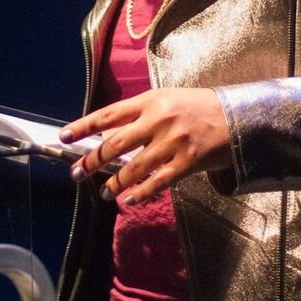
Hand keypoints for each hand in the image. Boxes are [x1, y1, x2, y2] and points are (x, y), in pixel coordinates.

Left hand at [60, 88, 232, 205]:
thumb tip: (109, 131)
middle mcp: (158, 120)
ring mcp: (173, 142)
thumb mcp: (167, 99)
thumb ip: (140, 113)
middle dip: (92, 161)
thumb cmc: (196, 107)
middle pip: (115, 144)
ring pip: (133, 168)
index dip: (84, 127)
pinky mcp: (187, 162)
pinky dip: (140, 194)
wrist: (236, 116)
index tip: (64, 137)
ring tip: (103, 192)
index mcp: (150, 101)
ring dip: (114, 183)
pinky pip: (157, 182)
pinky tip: (129, 201)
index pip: (108, 114)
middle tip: (76, 173)